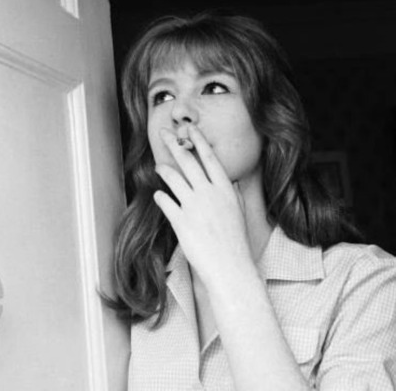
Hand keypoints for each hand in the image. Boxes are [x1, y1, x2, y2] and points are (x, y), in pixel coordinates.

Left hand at [153, 124, 254, 287]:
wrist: (230, 267)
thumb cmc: (235, 242)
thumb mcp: (238, 212)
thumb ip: (231, 194)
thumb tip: (228, 180)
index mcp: (224, 190)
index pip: (209, 158)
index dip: (198, 141)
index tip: (189, 128)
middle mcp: (208, 193)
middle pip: (188, 162)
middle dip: (174, 144)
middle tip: (163, 133)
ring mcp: (193, 206)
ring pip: (173, 178)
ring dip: (163, 169)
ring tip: (158, 165)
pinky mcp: (180, 221)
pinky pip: (165, 201)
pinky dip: (160, 197)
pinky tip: (158, 195)